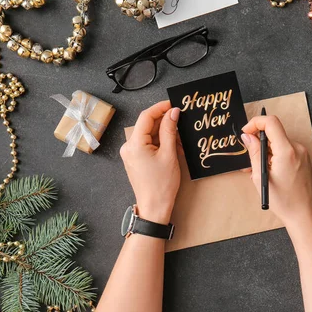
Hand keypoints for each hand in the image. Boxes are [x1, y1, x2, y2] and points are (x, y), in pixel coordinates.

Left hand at [120, 101, 180, 223]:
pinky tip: (174, 147)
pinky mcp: (136, 159)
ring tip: (181, 140)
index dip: (161, 107)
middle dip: (165, 122)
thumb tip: (173, 112)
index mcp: (134, 144)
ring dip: (165, 134)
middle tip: (182, 121)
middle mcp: (129, 146)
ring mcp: (131, 153)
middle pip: (147, 125)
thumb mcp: (169, 154)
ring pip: (149, 135)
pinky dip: (161, 143)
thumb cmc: (161, 184)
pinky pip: (148, 144)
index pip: (146, 116)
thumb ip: (170, 130)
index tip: (174, 104)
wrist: (154, 207)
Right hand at [241, 115, 311, 227]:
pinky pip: (284, 149)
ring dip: (265, 150)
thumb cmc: (284, 200)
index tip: (246, 132)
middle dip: (258, 140)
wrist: (303, 213)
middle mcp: (297, 148)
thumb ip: (254, 153)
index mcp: (286, 151)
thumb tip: (248, 137)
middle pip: (274, 132)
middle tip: (248, 155)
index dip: (255, 123)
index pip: (271, 122)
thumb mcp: (261, 176)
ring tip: (257, 168)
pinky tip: (267, 169)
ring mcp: (301, 152)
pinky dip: (273, 155)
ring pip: (278, 141)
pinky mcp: (302, 158)